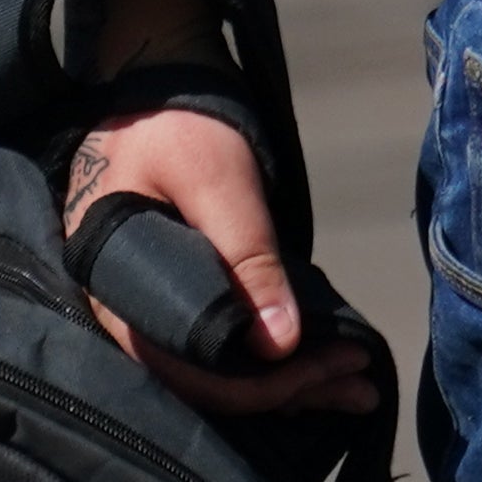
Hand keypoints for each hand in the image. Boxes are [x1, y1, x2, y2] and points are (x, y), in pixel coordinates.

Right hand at [62, 109, 376, 420]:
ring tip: (356, 383)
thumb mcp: (215, 182)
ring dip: (289, 382)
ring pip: (220, 374)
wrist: (151, 93)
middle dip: (291, 387)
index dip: (268, 384)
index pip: (196, 373)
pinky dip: (270, 360)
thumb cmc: (176, 130)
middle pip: (211, 385)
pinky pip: (221, 348)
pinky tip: (317, 366)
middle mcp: (127, 324)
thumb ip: (245, 257)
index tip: (336, 366)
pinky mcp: (174, 301)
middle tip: (363, 380)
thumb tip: (280, 344)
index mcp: (119, 303)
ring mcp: (148, 316)